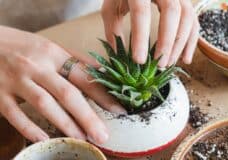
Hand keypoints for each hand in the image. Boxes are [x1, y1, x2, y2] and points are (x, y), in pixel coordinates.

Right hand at [0, 26, 124, 143]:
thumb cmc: (24, 46)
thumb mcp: (51, 47)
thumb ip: (75, 61)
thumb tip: (100, 73)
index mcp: (53, 53)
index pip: (83, 76)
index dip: (103, 95)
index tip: (119, 110)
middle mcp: (37, 66)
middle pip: (67, 93)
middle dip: (87, 117)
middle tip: (102, 135)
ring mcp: (16, 80)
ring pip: (45, 105)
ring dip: (65, 124)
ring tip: (81, 139)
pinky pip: (16, 115)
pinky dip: (31, 129)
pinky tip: (45, 139)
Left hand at [101, 0, 198, 66]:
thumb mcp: (112, 8)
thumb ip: (113, 29)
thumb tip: (119, 55)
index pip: (141, 12)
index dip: (141, 37)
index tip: (139, 60)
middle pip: (172, 12)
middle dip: (167, 41)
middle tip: (159, 64)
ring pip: (187, 16)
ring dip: (180, 43)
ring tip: (168, 63)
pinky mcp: (185, 1)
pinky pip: (193, 20)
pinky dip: (191, 41)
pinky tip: (185, 58)